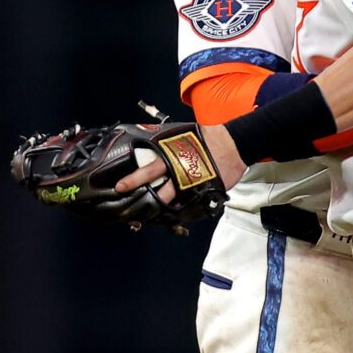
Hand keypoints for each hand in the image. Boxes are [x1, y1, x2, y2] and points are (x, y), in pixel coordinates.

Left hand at [110, 120, 245, 204]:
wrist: (232, 144)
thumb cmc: (203, 137)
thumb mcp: (179, 136)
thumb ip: (163, 144)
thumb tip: (143, 143)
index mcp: (173, 157)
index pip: (149, 170)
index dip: (133, 180)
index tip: (119, 187)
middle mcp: (181, 173)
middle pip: (159, 192)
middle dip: (143, 202)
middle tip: (127, 212)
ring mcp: (194, 185)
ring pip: (174, 203)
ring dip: (159, 210)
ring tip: (146, 216)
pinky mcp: (206, 193)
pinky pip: (191, 208)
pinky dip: (180, 213)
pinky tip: (171, 216)